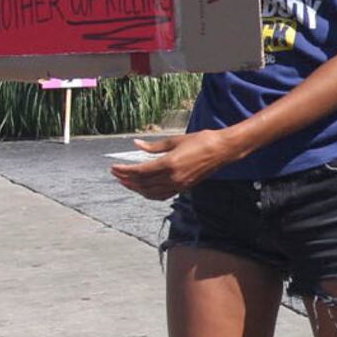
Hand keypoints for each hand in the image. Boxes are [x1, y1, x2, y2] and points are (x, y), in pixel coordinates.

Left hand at [109, 131, 236, 199]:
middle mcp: (172, 177)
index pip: (140, 171)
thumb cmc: (201, 141)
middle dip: (126, 179)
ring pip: (150, 192)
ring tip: (126, 182)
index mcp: (169, 163)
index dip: (125, 171)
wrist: (222, 150)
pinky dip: (149, 194)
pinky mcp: (183, 187)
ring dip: (136, 188)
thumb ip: (154, 146)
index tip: (114, 168)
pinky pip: (161, 195)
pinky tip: (143, 189)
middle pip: (142, 183)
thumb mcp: (175, 140)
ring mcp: (178, 184)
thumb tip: (136, 143)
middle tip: (116, 174)